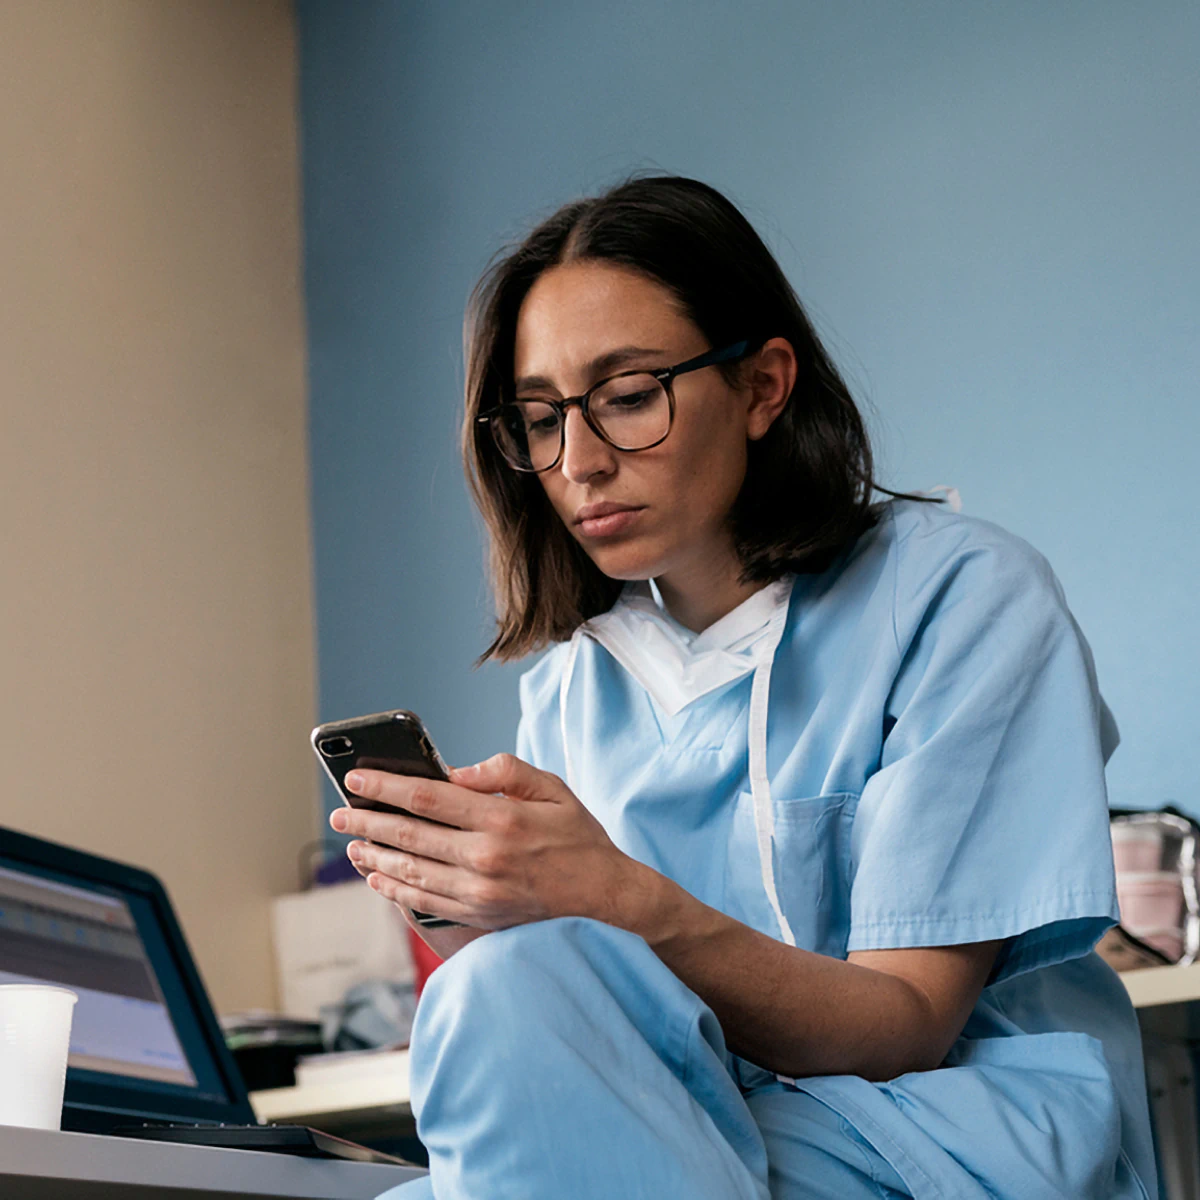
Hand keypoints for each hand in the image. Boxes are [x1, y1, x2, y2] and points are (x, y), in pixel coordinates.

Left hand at [328, 754, 645, 937]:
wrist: (604, 899)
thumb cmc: (578, 837)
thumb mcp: (553, 788)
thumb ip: (504, 772)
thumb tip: (455, 772)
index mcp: (502, 818)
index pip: (429, 798)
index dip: (387, 786)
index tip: (357, 778)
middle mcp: (486, 857)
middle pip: (410, 835)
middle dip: (367, 821)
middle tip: (339, 813)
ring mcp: (480, 891)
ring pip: (410, 871)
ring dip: (374, 856)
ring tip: (351, 844)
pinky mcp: (478, 915)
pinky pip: (424, 901)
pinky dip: (395, 888)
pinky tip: (378, 876)